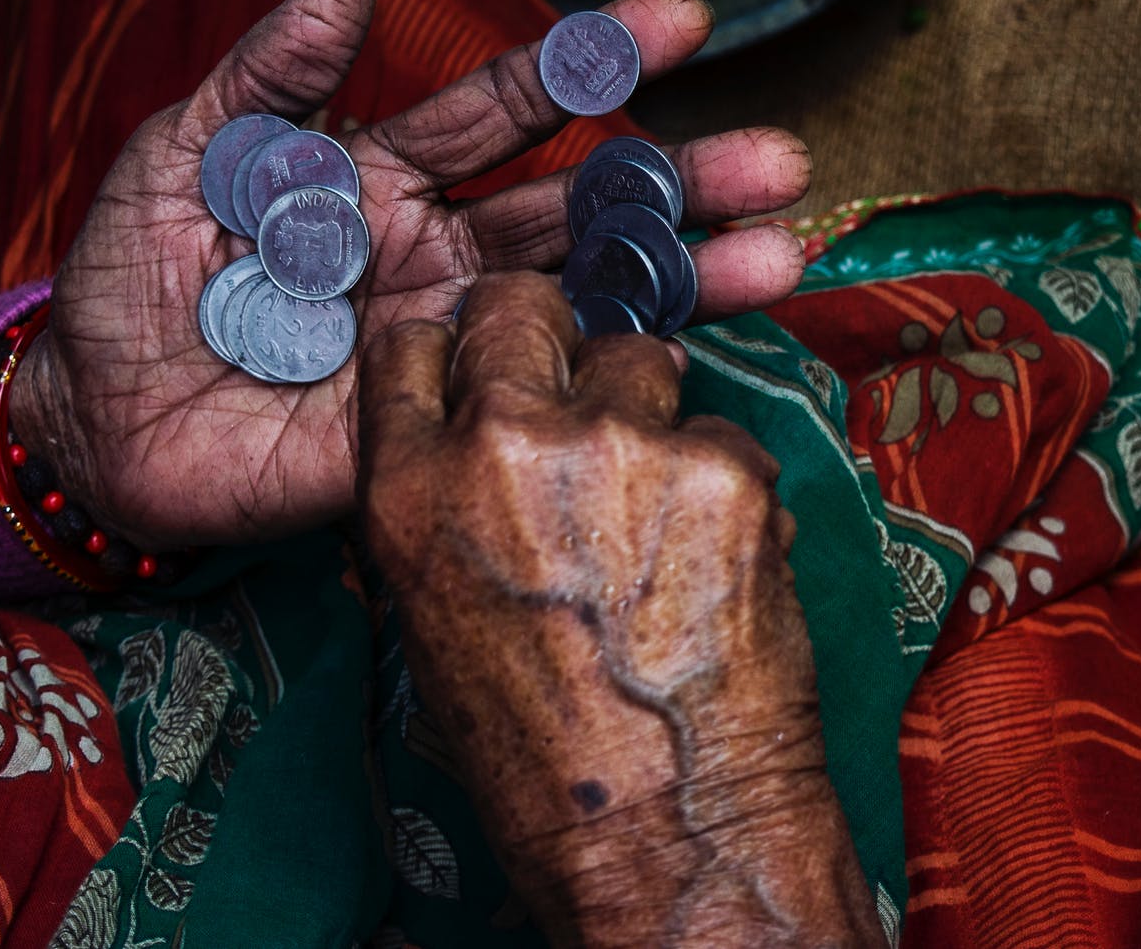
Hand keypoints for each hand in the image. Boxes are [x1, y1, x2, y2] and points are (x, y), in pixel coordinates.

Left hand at [9, 0, 811, 547]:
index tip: (684, 21)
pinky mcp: (438, 431)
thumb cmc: (131, 281)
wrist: (90, 423)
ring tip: (781, 254)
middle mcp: (443, 254)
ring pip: (583, 303)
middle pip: (580, 207)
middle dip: (681, 179)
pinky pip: (530, 403)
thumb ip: (264, 78)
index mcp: (387, 177)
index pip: (508, 108)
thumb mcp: (180, 156)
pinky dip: (607, 381)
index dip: (591, 62)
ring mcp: (453, 345)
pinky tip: (684, 357)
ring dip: (683, 277)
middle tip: (779, 159)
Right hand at [359, 272, 880, 948]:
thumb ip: (447, 511)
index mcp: (410, 494)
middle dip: (553, 334)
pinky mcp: (723, 468)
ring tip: (663, 500)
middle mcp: (503, 447)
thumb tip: (481, 445)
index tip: (488, 364)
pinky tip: (723, 559)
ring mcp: (620, 446)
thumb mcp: (437, 624)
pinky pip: (728, 433)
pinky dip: (729, 484)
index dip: (458, 351)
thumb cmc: (544, 757)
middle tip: (585, 382)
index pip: (411, 348)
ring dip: (652, 406)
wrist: (663, 831)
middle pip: (520, 308)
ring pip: (640, 356)